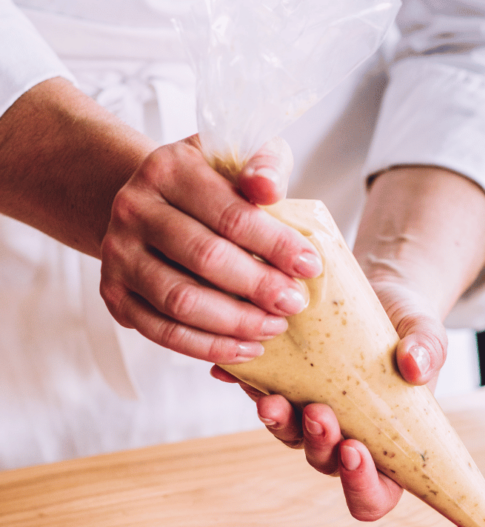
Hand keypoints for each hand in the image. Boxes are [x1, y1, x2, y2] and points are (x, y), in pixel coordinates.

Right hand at [99, 136, 322, 363]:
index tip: (310, 266)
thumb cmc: (210, 187)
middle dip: (259, 286)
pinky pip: (163, 333)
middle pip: (206, 259)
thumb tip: (267, 188)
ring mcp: (118, 254)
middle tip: (295, 304)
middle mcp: (133, 209)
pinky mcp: (115, 295)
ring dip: (236, 323)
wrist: (152, 205)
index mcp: (169, 169)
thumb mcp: (238, 158)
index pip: (231, 214)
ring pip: (182, 301)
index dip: (276, 244)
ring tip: (274, 327)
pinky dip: (209, 347)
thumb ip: (263, 165)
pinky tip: (246, 349)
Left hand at [211, 277, 446, 519]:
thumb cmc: (410, 329)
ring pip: (289, 436)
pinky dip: (252, 388)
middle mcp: (347, 440)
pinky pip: (265, 398)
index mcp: (390, 448)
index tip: (355, 449)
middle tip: (318, 413)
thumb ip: (429, 349)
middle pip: (324, 463)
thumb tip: (415, 366)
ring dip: (280, 423)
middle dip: (319, 443)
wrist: (381, 298)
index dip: (361, 486)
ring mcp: (312, 419)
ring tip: (273, 400)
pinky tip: (240, 372)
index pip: (375, 495)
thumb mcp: (426, 331)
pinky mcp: (288, 390)